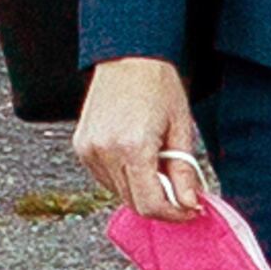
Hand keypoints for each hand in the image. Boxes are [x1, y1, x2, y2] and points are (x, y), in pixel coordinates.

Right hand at [73, 55, 202, 218]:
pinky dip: (124, 177)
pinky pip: (105, 178)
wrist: (128, 57)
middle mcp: (105, 151)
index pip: (150, 204)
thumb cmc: (157, 85)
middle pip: (133, 203)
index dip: (173, 213)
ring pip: (119, 193)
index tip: (188, 208)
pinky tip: (136, 156)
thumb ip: (184, 172)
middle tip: (177, 185)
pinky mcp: (81, 147)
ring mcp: (89, 150)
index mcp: (132, 147)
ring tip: (155, 162)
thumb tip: (189, 203)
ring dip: (141, 188)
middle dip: (160, 201)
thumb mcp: (180, 129)